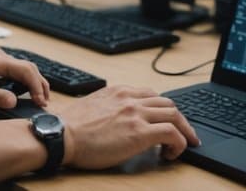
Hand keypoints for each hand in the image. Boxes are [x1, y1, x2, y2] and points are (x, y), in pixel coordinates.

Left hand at [0, 47, 49, 108]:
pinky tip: (28, 91)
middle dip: (39, 84)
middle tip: (44, 102)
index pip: (25, 70)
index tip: (40, 101)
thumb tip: (14, 101)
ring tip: (40, 98)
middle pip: (28, 67)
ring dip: (34, 82)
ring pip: (24, 67)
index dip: (36, 86)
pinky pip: (17, 69)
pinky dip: (26, 80)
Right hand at [51, 85, 199, 168]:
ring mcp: (136, 114)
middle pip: (168, 104)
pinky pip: (172, 133)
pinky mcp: (139, 132)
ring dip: (183, 130)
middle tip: (184, 133)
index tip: (167, 121)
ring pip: (175, 115)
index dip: (163, 110)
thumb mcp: (93, 106)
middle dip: (179, 119)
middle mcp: (130, 98)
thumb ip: (110, 107)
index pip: (152, 95)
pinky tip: (172, 153)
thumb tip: (120, 121)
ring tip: (183, 145)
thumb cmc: (70, 127)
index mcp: (119, 91)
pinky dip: (179, 143)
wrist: (61, 135)